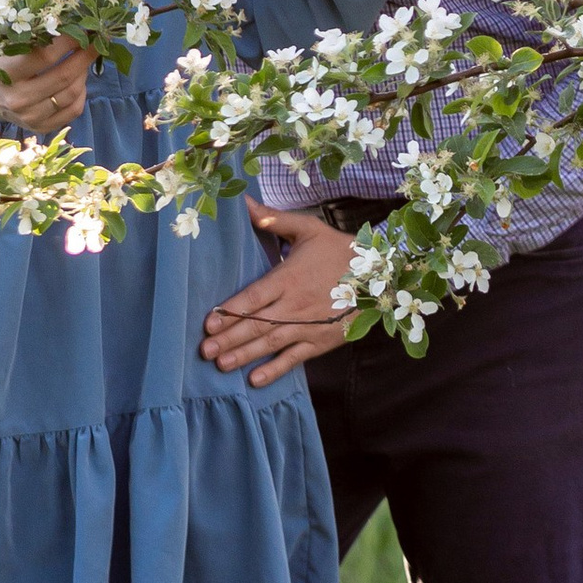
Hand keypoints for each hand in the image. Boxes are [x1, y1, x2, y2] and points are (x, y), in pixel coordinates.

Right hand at [0, 35, 91, 136]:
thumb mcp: (5, 47)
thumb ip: (33, 37)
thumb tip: (70, 23)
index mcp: (6, 74)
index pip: (44, 56)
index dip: (68, 41)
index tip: (82, 28)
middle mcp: (18, 99)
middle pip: (62, 77)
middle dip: (84, 56)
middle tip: (94, 41)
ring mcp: (29, 117)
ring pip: (71, 94)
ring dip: (83, 73)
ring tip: (84, 59)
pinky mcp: (39, 128)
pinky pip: (73, 111)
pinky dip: (81, 93)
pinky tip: (78, 81)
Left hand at [198, 206, 358, 386]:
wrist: (378, 274)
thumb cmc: (338, 249)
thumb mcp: (307, 228)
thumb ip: (273, 219)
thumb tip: (244, 203)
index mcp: (289, 277)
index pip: (254, 297)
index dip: (231, 311)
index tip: (208, 322)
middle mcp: (296, 304)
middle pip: (257, 325)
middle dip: (229, 339)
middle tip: (204, 351)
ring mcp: (309, 325)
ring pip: (271, 343)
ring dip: (245, 355)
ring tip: (220, 365)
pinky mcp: (321, 341)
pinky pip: (295, 358)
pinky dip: (275, 369)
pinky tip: (255, 379)